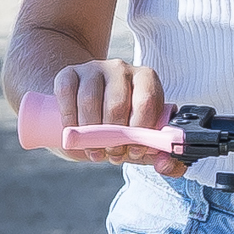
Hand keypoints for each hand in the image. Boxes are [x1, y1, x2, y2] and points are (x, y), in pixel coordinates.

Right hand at [21, 59, 171, 163]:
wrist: (87, 106)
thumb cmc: (119, 124)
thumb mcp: (139, 135)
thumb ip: (156, 153)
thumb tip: (166, 165)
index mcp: (146, 78)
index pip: (145, 102)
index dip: (139, 131)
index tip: (132, 151)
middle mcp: (121, 68)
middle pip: (117, 104)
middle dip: (113, 137)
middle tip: (111, 154)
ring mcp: (94, 68)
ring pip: (90, 100)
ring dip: (89, 132)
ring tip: (93, 149)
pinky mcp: (69, 72)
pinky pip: (66, 93)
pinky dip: (68, 117)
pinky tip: (72, 132)